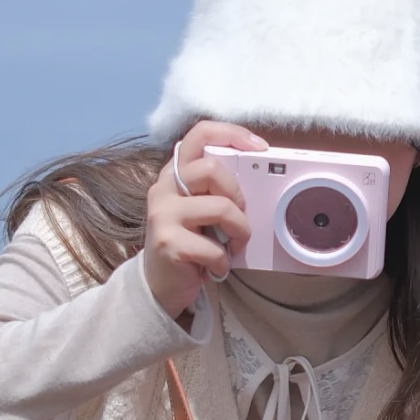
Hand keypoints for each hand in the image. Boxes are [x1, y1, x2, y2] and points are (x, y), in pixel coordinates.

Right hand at [144, 120, 267, 317]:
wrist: (160, 285)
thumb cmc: (189, 244)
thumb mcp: (201, 211)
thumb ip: (216, 191)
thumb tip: (256, 180)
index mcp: (175, 174)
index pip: (199, 134)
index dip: (232, 134)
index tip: (259, 147)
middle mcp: (164, 188)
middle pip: (213, 169)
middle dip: (238, 196)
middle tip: (239, 219)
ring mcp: (163, 214)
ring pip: (221, 207)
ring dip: (239, 231)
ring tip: (232, 246)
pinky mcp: (168, 242)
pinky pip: (214, 248)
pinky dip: (223, 261)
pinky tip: (215, 267)